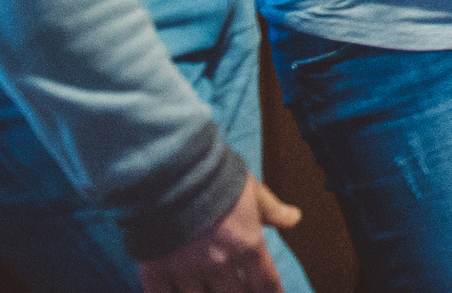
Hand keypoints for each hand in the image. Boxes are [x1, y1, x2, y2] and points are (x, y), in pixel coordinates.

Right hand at [138, 175, 297, 291]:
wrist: (173, 170)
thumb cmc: (216, 176)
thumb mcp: (252, 191)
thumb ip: (272, 210)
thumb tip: (295, 218)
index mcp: (247, 245)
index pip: (266, 283)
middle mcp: (220, 264)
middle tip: (239, 288)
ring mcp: (187, 271)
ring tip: (208, 289)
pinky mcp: (156, 271)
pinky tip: (176, 292)